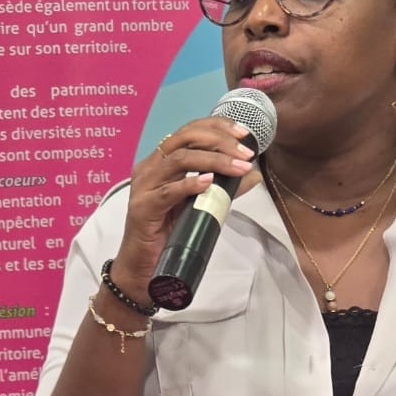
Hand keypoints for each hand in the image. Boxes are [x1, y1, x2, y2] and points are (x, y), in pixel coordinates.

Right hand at [108, 117, 258, 297]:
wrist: (143, 268)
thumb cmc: (169, 234)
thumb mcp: (201, 205)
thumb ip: (224, 188)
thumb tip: (254, 173)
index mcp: (161, 161)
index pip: (189, 131)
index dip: (217, 127)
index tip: (244, 133)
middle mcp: (150, 167)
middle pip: (184, 138)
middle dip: (219, 140)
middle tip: (246, 152)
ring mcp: (143, 186)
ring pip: (178, 160)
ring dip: (214, 160)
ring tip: (239, 167)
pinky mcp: (142, 208)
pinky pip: (167, 191)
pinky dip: (190, 184)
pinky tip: (209, 182)